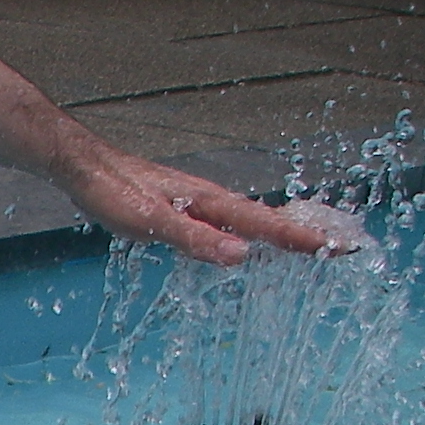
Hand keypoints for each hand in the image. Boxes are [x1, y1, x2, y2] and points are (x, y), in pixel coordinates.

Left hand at [56, 142, 341, 265]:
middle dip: (300, 235)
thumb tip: (241, 255)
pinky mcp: (183, 206)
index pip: (265, 224)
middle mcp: (211, 200)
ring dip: (277, 232)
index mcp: (211, 203)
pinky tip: (242, 240)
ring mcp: (198, 202)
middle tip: (337, 248)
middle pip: (265, 220)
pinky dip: (246, 231)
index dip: (299, 239)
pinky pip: (225, 221)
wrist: (88, 168)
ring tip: (304, 245)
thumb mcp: (154, 222)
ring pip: (247, 219)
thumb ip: (196, 239)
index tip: (335, 249)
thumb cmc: (116, 194)